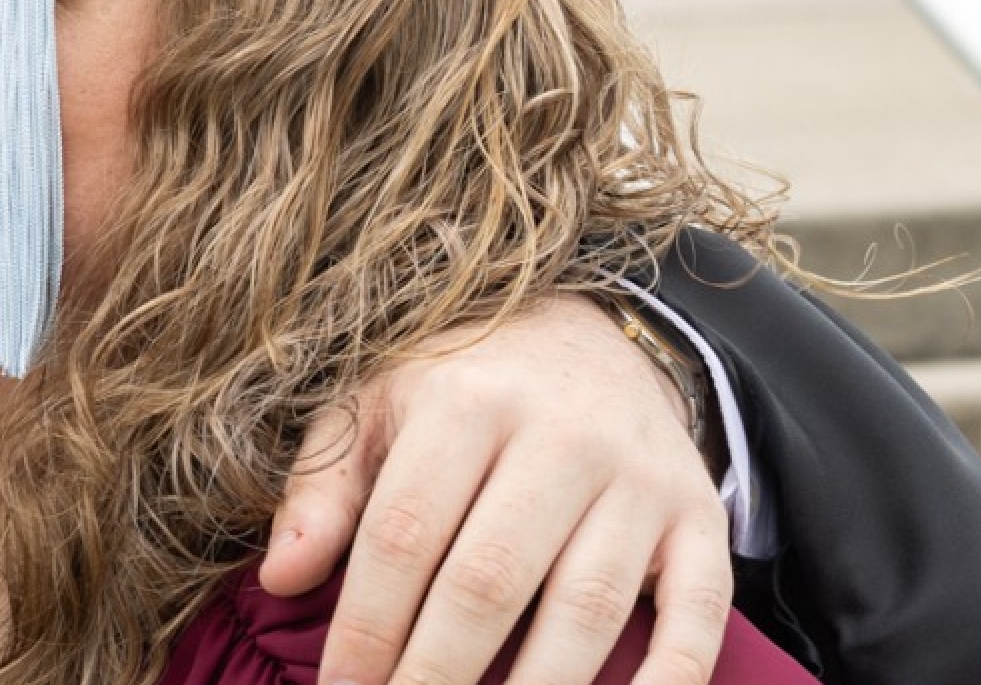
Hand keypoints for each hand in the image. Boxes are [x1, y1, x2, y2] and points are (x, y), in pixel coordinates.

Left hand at [262, 296, 733, 684]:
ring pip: (587, 607)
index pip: (404, 537)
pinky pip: (699, 609)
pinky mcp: (699, 514)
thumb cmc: (454, 384)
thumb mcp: (373, 407)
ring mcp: (640, 478)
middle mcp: (562, 437)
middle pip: (489, 582)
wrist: (584, 330)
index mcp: (465, 402)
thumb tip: (281, 577)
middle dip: (437, 673)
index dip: (367, 627)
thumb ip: (324, 490)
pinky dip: (670, 678)